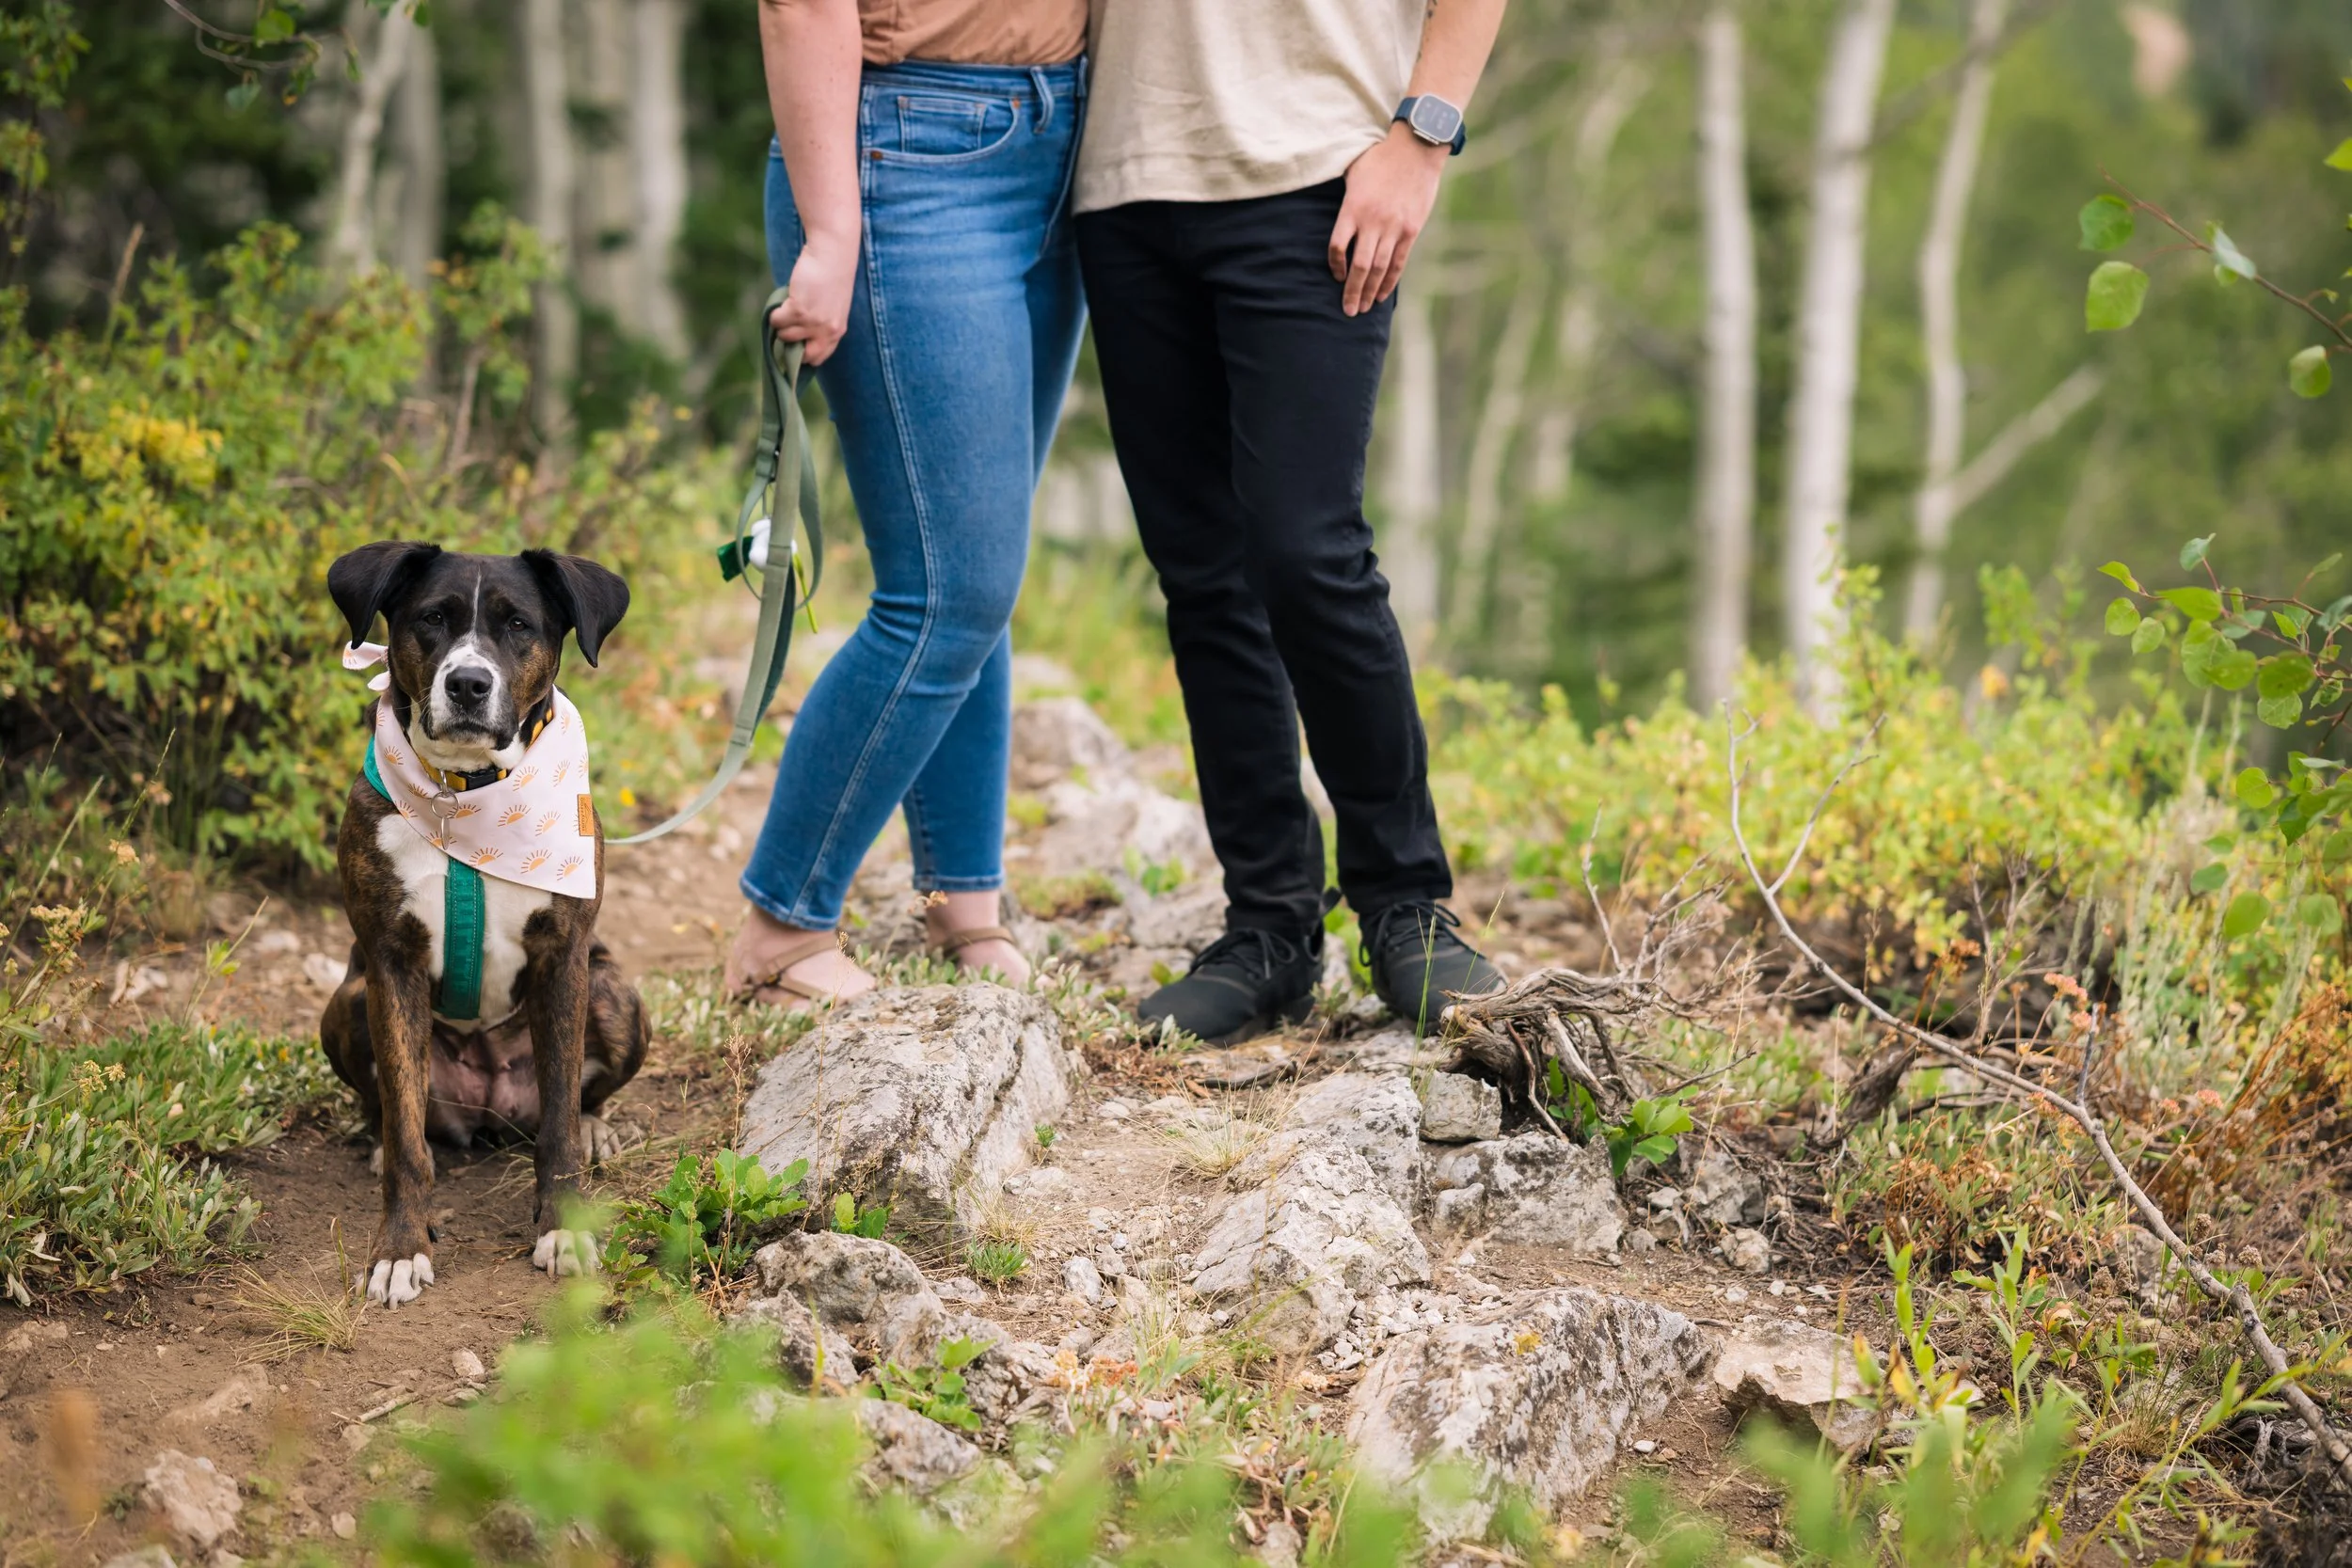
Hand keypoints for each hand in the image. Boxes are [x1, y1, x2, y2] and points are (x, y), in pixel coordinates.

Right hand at [767, 230, 856, 365]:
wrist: (832, 253)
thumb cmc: (831, 275)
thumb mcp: (832, 306)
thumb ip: (821, 323)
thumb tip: (794, 337)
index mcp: (837, 331)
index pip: (819, 357)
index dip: (805, 353)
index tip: (795, 345)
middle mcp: (827, 331)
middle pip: (803, 356)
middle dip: (791, 346)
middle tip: (786, 330)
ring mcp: (813, 322)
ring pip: (785, 336)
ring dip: (781, 324)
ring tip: (787, 307)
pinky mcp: (798, 310)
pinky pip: (776, 321)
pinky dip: (774, 312)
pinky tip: (784, 299)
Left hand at [1328, 126, 1448, 316]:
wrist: (1416, 148)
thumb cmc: (1380, 157)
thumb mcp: (1352, 171)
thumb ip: (1344, 197)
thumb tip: (1330, 211)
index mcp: (1353, 208)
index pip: (1337, 246)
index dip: (1335, 265)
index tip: (1336, 276)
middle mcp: (1373, 222)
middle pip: (1360, 266)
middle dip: (1352, 292)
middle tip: (1347, 311)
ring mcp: (1393, 227)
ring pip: (1379, 268)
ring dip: (1370, 291)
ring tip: (1364, 308)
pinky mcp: (1410, 230)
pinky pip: (1398, 262)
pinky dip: (1390, 281)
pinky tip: (1383, 294)